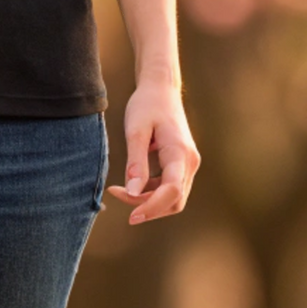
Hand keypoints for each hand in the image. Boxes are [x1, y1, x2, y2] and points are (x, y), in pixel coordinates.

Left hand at [106, 76, 200, 224]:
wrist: (161, 90)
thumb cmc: (147, 106)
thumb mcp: (136, 130)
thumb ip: (135, 162)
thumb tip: (132, 193)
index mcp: (180, 154)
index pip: (171, 192)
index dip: (151, 208)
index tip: (130, 217)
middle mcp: (190, 163)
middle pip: (174, 201)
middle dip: (147, 207)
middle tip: (116, 193)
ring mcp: (188, 165)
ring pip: (173, 198)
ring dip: (148, 201)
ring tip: (119, 189)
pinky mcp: (181, 165)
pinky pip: (169, 188)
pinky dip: (150, 192)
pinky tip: (131, 182)